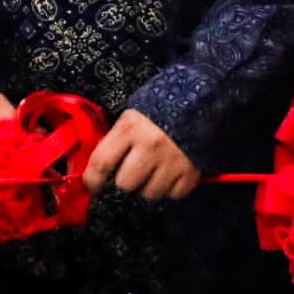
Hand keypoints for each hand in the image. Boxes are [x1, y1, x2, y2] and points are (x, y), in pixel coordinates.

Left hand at [85, 108, 202, 202]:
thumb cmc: (161, 106)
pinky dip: (171, 189)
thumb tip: (100, 165)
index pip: (101, 162)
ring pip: (150, 193)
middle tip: (132, 171)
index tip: (92, 186)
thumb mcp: (132, 116)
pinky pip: (174, 194)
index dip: (92, 180)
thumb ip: (117, 138)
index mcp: (130, 129)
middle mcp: (149, 146)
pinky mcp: (192, 171)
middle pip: (126, 184)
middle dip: (126, 180)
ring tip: (155, 171)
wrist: (201, 98)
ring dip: (149, 186)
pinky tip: (171, 174)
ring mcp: (172, 160)